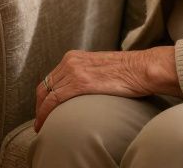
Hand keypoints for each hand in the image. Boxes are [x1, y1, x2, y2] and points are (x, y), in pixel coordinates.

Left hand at [33, 47, 178, 131]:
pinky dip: (45, 113)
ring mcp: (74, 71)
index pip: (51, 78)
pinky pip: (54, 100)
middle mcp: (70, 61)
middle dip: (39, 105)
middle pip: (45, 86)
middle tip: (40, 120)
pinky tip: (44, 124)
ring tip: (41, 126)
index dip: (44, 96)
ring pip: (46, 94)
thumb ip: (88, 75)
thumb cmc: (129, 72)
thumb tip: (85, 91)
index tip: (43, 109)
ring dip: (41, 111)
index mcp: (74, 57)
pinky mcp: (80, 82)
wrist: (142, 68)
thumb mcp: (101, 69)